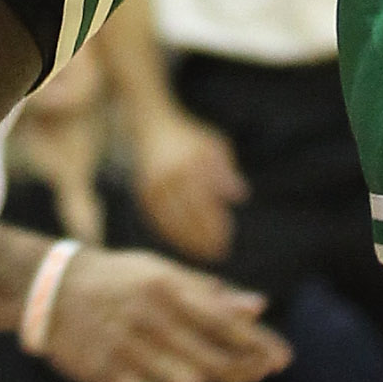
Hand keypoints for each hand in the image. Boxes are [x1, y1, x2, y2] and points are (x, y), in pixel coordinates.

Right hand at [42, 247, 286, 381]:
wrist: (53, 289)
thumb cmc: (120, 279)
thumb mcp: (163, 273)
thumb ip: (210, 293)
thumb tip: (258, 307)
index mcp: (168, 287)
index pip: (225, 322)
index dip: (259, 343)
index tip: (283, 359)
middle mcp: (150, 318)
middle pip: (213, 357)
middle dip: (245, 369)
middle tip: (261, 372)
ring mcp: (127, 349)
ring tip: (223, 381)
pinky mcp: (107, 376)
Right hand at [131, 111, 245, 266]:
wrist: (152, 126)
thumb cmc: (190, 138)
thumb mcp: (214, 145)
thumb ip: (226, 171)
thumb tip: (239, 197)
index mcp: (193, 163)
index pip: (207, 203)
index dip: (217, 226)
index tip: (226, 243)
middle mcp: (172, 174)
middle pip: (190, 216)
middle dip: (204, 239)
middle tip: (217, 255)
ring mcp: (155, 184)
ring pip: (172, 222)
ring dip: (187, 242)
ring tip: (202, 254)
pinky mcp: (143, 192)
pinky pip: (158, 220)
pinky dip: (170, 235)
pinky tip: (183, 244)